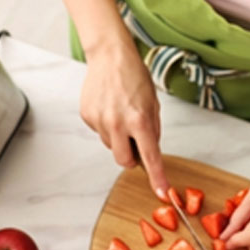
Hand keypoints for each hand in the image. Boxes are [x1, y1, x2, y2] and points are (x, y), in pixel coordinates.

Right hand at [79, 43, 169, 197]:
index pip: (150, 157)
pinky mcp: (87, 116)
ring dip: (118, 138)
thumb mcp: (152, 104)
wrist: (110, 56)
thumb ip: (152, 130)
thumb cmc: (134, 76)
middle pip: (124, 161)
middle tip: (136, 141)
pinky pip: (100, 133)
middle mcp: (118, 123)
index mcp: (139, 120)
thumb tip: (149, 152)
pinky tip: (109, 107)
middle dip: (132, 157)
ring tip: (121, 114)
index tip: (162, 192)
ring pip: (111, 146)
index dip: (157, 177)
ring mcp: (100, 121)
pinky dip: (106, 126)